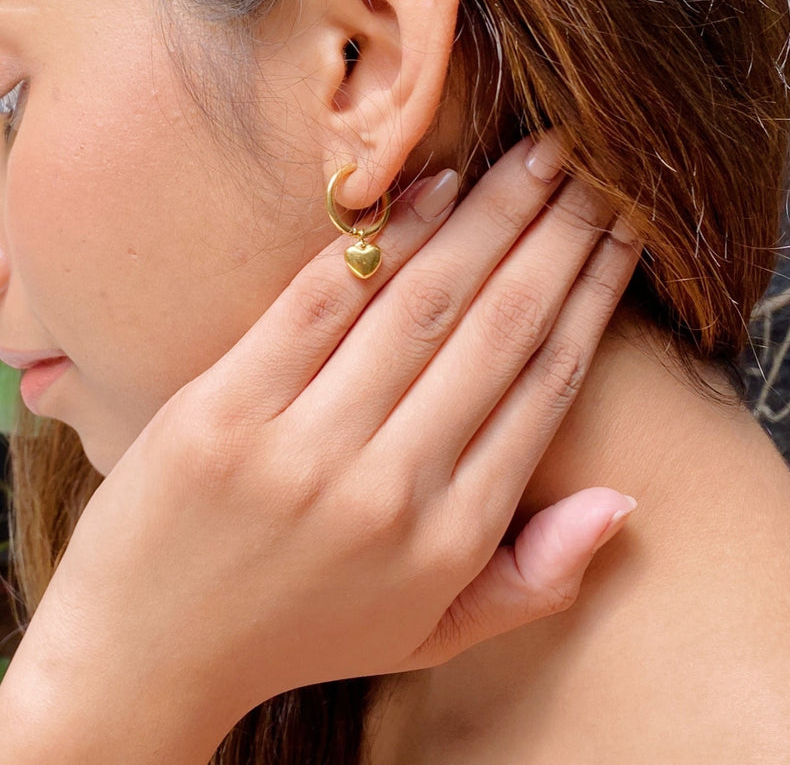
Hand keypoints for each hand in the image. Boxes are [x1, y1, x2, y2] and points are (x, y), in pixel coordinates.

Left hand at [0, 136, 639, 763]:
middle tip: (591, 170)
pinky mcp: (226, 410)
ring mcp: (303, 448)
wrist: (145, 655)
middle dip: (557, 236)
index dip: (590, 297)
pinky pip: (323, 300)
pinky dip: (386, 237)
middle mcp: (389, 489)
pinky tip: (436, 187)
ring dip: (491, 217)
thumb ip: (532, 578)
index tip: (618, 236)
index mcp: (449, 538)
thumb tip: (620, 502)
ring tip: (536, 158)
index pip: (544, 386)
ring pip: (423, 302)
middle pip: (499, 328)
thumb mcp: (430, 633)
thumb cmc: (299, 632)